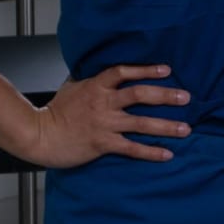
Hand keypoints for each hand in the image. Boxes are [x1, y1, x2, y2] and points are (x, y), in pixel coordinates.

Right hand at [26, 64, 189, 167]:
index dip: (146, 70)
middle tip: (186, 97)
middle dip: (165, 95)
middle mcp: (103, 103)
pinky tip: (167, 154)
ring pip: (141, 123)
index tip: (167, 70)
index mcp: (96, 86)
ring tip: (186, 129)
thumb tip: (105, 68)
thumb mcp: (72, 86)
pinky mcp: (102, 144)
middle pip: (139, 95)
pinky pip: (131, 147)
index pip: (124, 72)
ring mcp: (104, 124)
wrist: (38, 135)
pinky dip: (150, 151)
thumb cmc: (54, 110)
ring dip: (166, 126)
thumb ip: (91, 78)